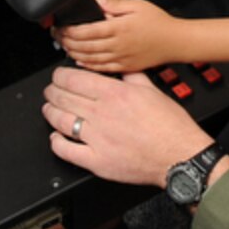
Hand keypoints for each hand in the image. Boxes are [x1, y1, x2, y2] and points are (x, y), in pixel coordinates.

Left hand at [40, 67, 213, 187]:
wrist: (180, 155)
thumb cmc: (170, 126)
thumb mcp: (151, 90)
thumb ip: (131, 76)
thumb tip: (118, 67)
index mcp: (114, 94)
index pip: (73, 78)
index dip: (60, 75)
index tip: (58, 76)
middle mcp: (102, 114)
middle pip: (63, 97)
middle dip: (52, 91)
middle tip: (51, 90)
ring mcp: (97, 139)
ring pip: (60, 121)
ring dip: (50, 112)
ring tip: (49, 108)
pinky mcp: (98, 161)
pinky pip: (67, 151)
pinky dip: (56, 142)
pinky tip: (55, 137)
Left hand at [56, 0, 185, 73]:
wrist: (176, 41)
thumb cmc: (158, 22)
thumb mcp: (137, 5)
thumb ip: (115, 5)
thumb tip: (98, 3)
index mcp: (119, 28)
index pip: (87, 30)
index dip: (70, 30)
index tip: (61, 27)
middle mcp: (118, 45)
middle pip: (85, 46)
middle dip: (68, 42)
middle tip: (58, 37)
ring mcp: (121, 58)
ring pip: (91, 59)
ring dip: (75, 54)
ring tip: (65, 48)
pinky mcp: (125, 67)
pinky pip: (102, 68)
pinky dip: (88, 66)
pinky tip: (80, 61)